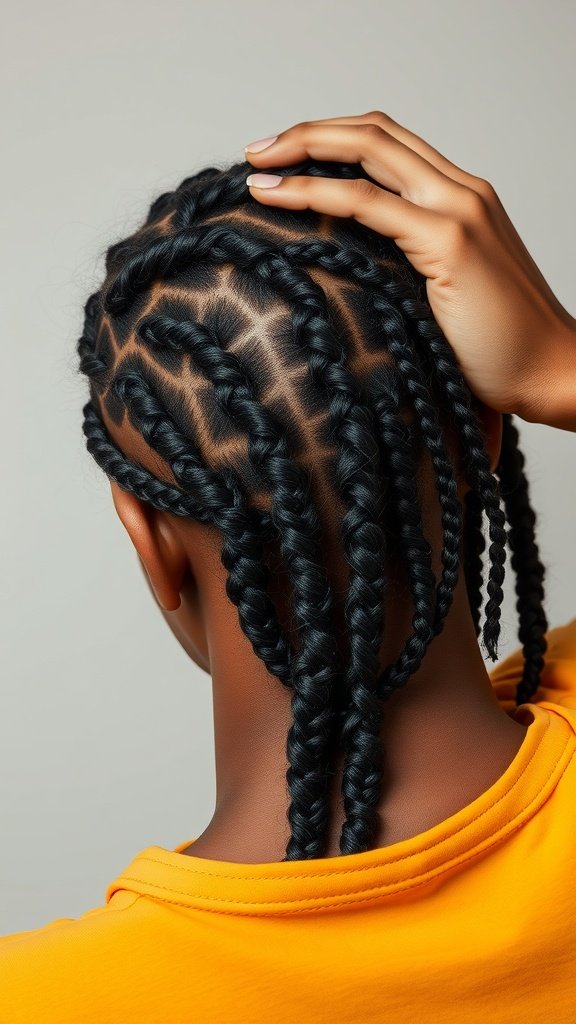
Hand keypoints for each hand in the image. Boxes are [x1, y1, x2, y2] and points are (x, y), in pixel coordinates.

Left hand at [245, 112, 575, 429]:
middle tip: (257, 151)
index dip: (334, 140)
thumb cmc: (497, 347)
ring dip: (304, 148)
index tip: (284, 158)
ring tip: (256, 164)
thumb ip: (405, 268)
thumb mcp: (442, 294)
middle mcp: (462, 190)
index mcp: (461, 198)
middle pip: (375, 131)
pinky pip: (367, 202)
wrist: (549, 371)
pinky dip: (314, 192)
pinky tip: (276, 196)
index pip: (390, 145)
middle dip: (309, 132)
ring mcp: (458, 209)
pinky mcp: (449, 240)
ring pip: (369, 149)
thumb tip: (346, 277)